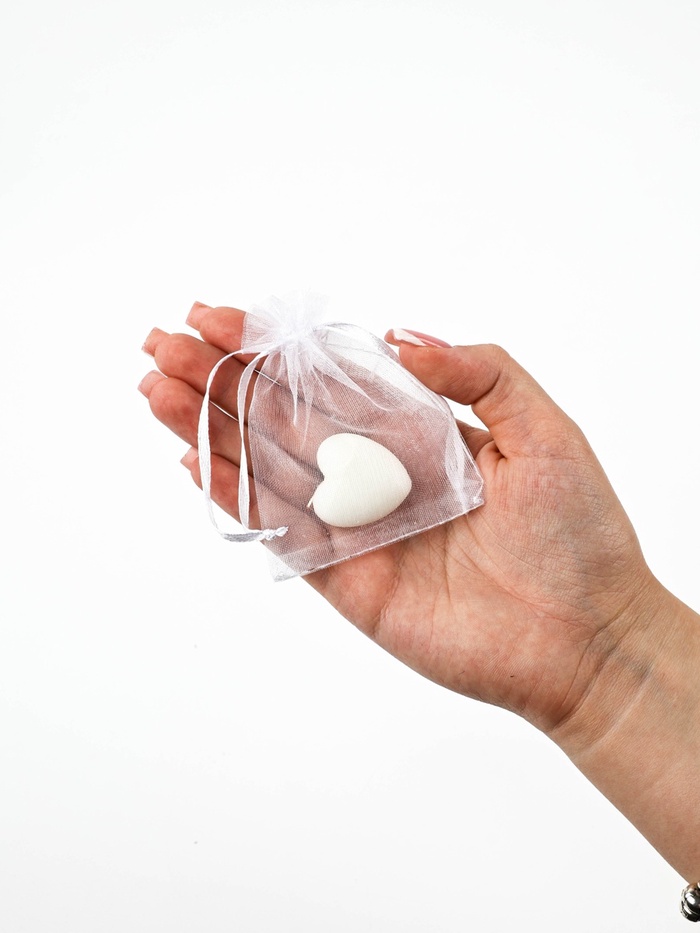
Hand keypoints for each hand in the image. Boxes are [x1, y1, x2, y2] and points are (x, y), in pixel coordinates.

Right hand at [139, 303, 657, 739]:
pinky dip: (237, 499)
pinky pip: (282, 534)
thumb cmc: (579, 534)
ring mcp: (358, 527)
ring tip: (157, 389)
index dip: (275, 350)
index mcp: (419, 435)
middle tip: (161, 342)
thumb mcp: (544, 429)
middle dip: (222, 380)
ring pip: (269, 469)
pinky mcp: (347, 580)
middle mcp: (379, 475)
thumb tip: (397, 337)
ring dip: (212, 428)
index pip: (330, 380)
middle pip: (284, 418)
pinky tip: (196, 459)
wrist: (589, 640)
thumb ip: (479, 370)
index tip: (221, 318)